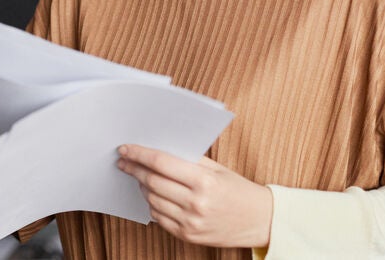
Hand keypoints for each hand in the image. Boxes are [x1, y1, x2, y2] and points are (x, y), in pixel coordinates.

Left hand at [116, 145, 272, 248]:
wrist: (260, 221)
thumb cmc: (238, 190)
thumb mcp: (218, 169)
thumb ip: (189, 160)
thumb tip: (157, 148)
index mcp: (204, 181)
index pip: (161, 163)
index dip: (139, 154)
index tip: (125, 149)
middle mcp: (196, 203)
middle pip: (152, 182)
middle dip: (134, 169)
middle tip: (125, 161)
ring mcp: (191, 222)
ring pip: (152, 200)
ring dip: (141, 186)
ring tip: (140, 176)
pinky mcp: (188, 236)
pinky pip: (159, 218)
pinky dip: (152, 204)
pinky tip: (154, 195)